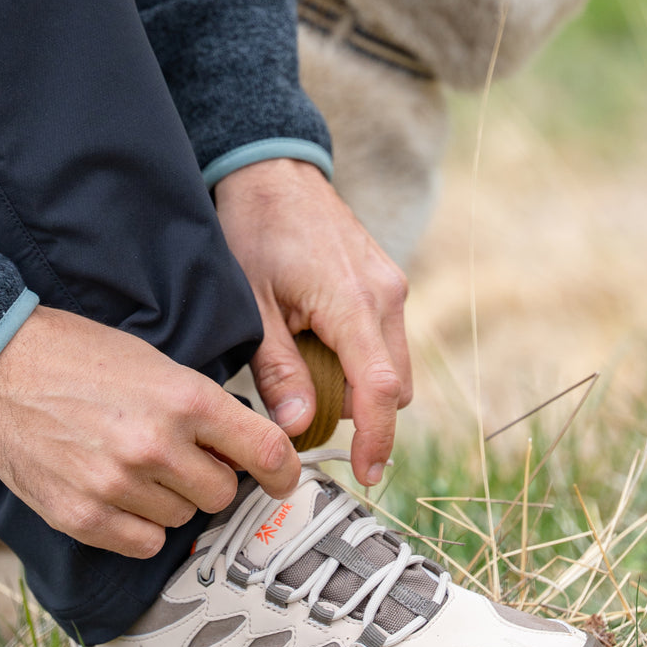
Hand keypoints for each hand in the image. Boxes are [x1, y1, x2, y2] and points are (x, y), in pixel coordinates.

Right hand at [0, 306, 299, 557]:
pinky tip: (117, 492)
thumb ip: (204, 409)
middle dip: (209, 477)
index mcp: (185, 399)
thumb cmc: (77, 356)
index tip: (281, 477)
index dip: (283, 470)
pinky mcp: (83, 515)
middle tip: (179, 456)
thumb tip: (246, 454)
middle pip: (223, 492)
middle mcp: (157, 445)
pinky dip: (138, 526)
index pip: (265, 451)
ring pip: (183, 518)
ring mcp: (118, 484)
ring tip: (133, 464)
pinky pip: (144, 543)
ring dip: (170, 499)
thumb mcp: (157, 363)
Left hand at [215, 158, 411, 485]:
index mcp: (352, 301)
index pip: (380, 390)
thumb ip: (277, 369)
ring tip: (304, 380)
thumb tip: (296, 428)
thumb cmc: (254, 230)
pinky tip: (316, 352)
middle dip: (362, 416)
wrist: (273, 171)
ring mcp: (391, 286)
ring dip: (359, 388)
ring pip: (392, 366)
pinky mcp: (386, 282)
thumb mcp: (252, 304)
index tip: (365, 475)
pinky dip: (359, 362)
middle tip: (307, 422)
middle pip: (394, 386)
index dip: (376, 439)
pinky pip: (384, 342)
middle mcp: (386, 295)